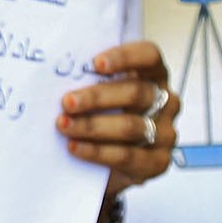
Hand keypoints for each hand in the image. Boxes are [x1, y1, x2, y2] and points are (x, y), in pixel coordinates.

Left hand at [57, 40, 178, 192]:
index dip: (125, 57)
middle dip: (96, 97)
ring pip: (129, 126)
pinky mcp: (157, 162)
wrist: (109, 166)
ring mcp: (165, 133)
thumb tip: (57, 74)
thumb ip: (90, 81)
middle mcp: (165, 102)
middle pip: (135, 93)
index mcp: (154, 76)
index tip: (95, 63)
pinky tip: (75, 147)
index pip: (149, 56)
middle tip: (67, 102)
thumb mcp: (101, 95)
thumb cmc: (102, 116)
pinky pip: (126, 155)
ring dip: (91, 125)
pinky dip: (96, 151)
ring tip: (63, 125)